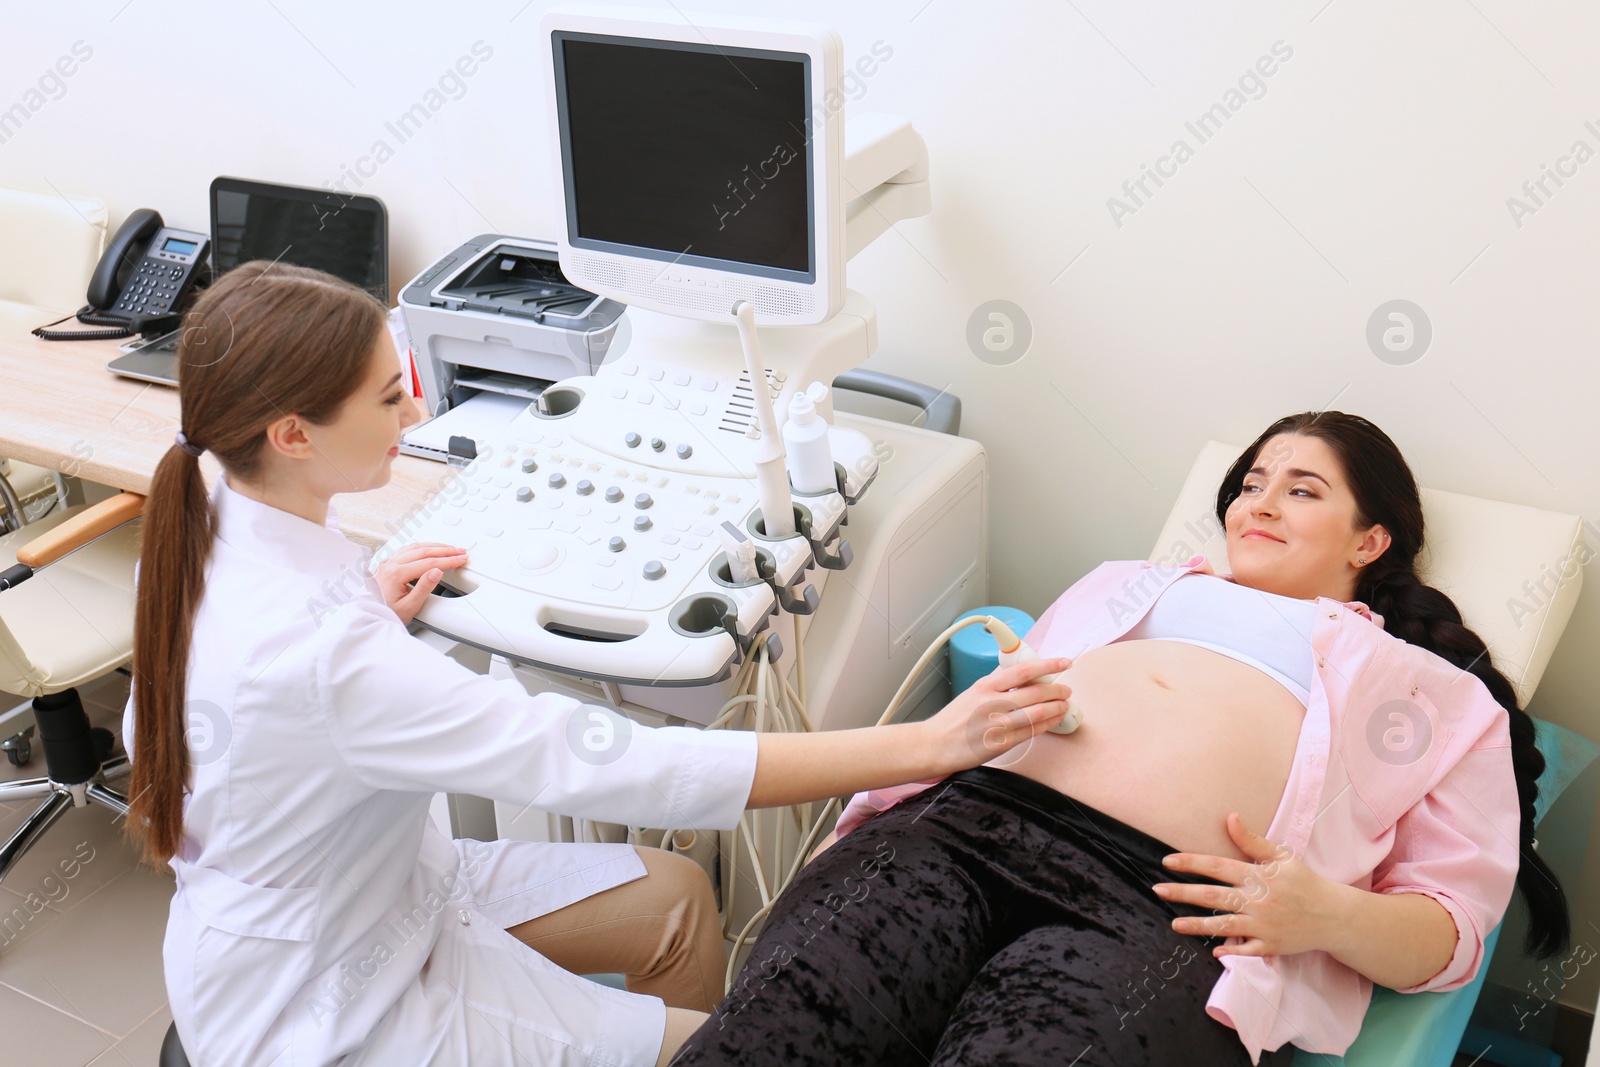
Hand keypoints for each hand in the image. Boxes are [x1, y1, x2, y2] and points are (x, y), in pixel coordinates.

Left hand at [375, 542, 468, 624]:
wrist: (368, 616)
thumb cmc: (386, 613)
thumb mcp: (409, 607)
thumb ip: (424, 588)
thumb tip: (437, 571)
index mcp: (396, 575)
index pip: (429, 563)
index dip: (448, 560)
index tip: (460, 559)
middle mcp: (390, 565)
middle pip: (423, 551)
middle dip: (445, 550)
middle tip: (459, 551)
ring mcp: (387, 563)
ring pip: (414, 547)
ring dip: (434, 546)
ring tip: (449, 548)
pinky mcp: (387, 565)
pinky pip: (406, 549)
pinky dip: (421, 547)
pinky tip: (428, 548)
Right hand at [921, 657, 1071, 774]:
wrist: (935, 744)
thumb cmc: (953, 720)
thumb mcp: (972, 692)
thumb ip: (995, 681)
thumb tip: (1015, 669)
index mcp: (985, 686)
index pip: (1023, 670)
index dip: (1048, 665)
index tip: (1063, 662)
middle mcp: (993, 703)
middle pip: (1035, 692)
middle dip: (1057, 690)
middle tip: (1066, 690)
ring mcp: (998, 724)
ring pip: (1037, 713)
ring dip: (1057, 708)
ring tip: (1064, 705)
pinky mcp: (1002, 743)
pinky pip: (1032, 732)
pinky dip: (1047, 725)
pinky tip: (1054, 720)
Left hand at [1152, 812, 1349, 958]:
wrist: (1333, 916)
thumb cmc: (1304, 882)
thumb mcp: (1281, 856)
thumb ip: (1252, 840)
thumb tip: (1230, 817)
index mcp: (1258, 876)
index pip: (1217, 866)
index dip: (1191, 863)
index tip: (1167, 862)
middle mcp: (1258, 900)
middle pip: (1213, 896)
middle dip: (1183, 893)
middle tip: (1158, 890)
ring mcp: (1263, 925)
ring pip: (1224, 925)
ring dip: (1198, 925)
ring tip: (1174, 923)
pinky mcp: (1271, 946)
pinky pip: (1246, 950)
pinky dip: (1231, 951)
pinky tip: (1213, 950)